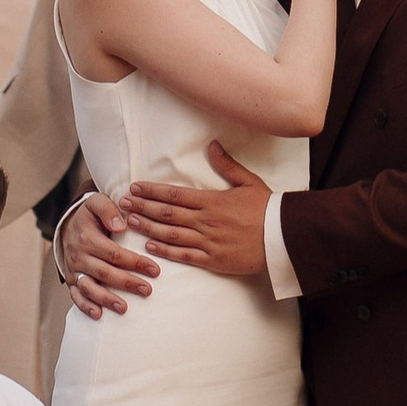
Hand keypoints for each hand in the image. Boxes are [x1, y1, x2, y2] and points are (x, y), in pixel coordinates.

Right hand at [58, 191, 159, 315]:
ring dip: (106, 299)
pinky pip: (76, 295)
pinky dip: (85, 306)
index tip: (155, 269)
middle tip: (147, 290)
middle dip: (127, 283)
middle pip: (104, 272)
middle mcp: (78, 255)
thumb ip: (109, 209)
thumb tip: (121, 226)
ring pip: (89, 287)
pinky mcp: (71, 279)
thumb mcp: (97, 202)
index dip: (135, 262)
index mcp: (87, 237)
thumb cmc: (91, 214)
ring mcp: (74, 269)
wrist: (69, 223)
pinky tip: (98, 315)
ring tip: (124, 308)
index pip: (114, 253)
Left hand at [125, 145, 271, 283]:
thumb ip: (227, 165)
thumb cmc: (267, 208)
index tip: (135, 188)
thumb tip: (212, 146)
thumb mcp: (248, 182)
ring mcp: (208, 241)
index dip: (152, 192)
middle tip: (122, 204)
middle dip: (142, 208)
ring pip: (171, 234)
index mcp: (212, 201)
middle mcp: (206, 221)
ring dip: (148, 227)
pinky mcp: (214, 260)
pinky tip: (150, 246)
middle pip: (167, 213)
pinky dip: (166, 251)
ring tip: (130, 222)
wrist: (284, 237)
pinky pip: (185, 255)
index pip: (174, 195)